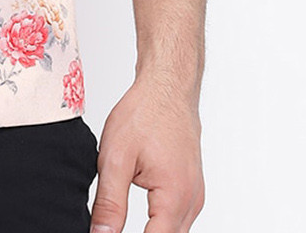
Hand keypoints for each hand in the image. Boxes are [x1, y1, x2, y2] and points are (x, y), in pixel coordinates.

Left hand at [89, 74, 205, 232]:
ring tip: (121, 223)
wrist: (167, 87)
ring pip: (173, 232)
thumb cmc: (145, 113)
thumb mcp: (116, 158)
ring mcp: (195, 196)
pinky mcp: (191, 190)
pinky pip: (177, 219)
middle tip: (111, 227)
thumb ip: (110, 203)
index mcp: (174, 197)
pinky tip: (143, 217)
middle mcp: (191, 201)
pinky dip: (160, 224)